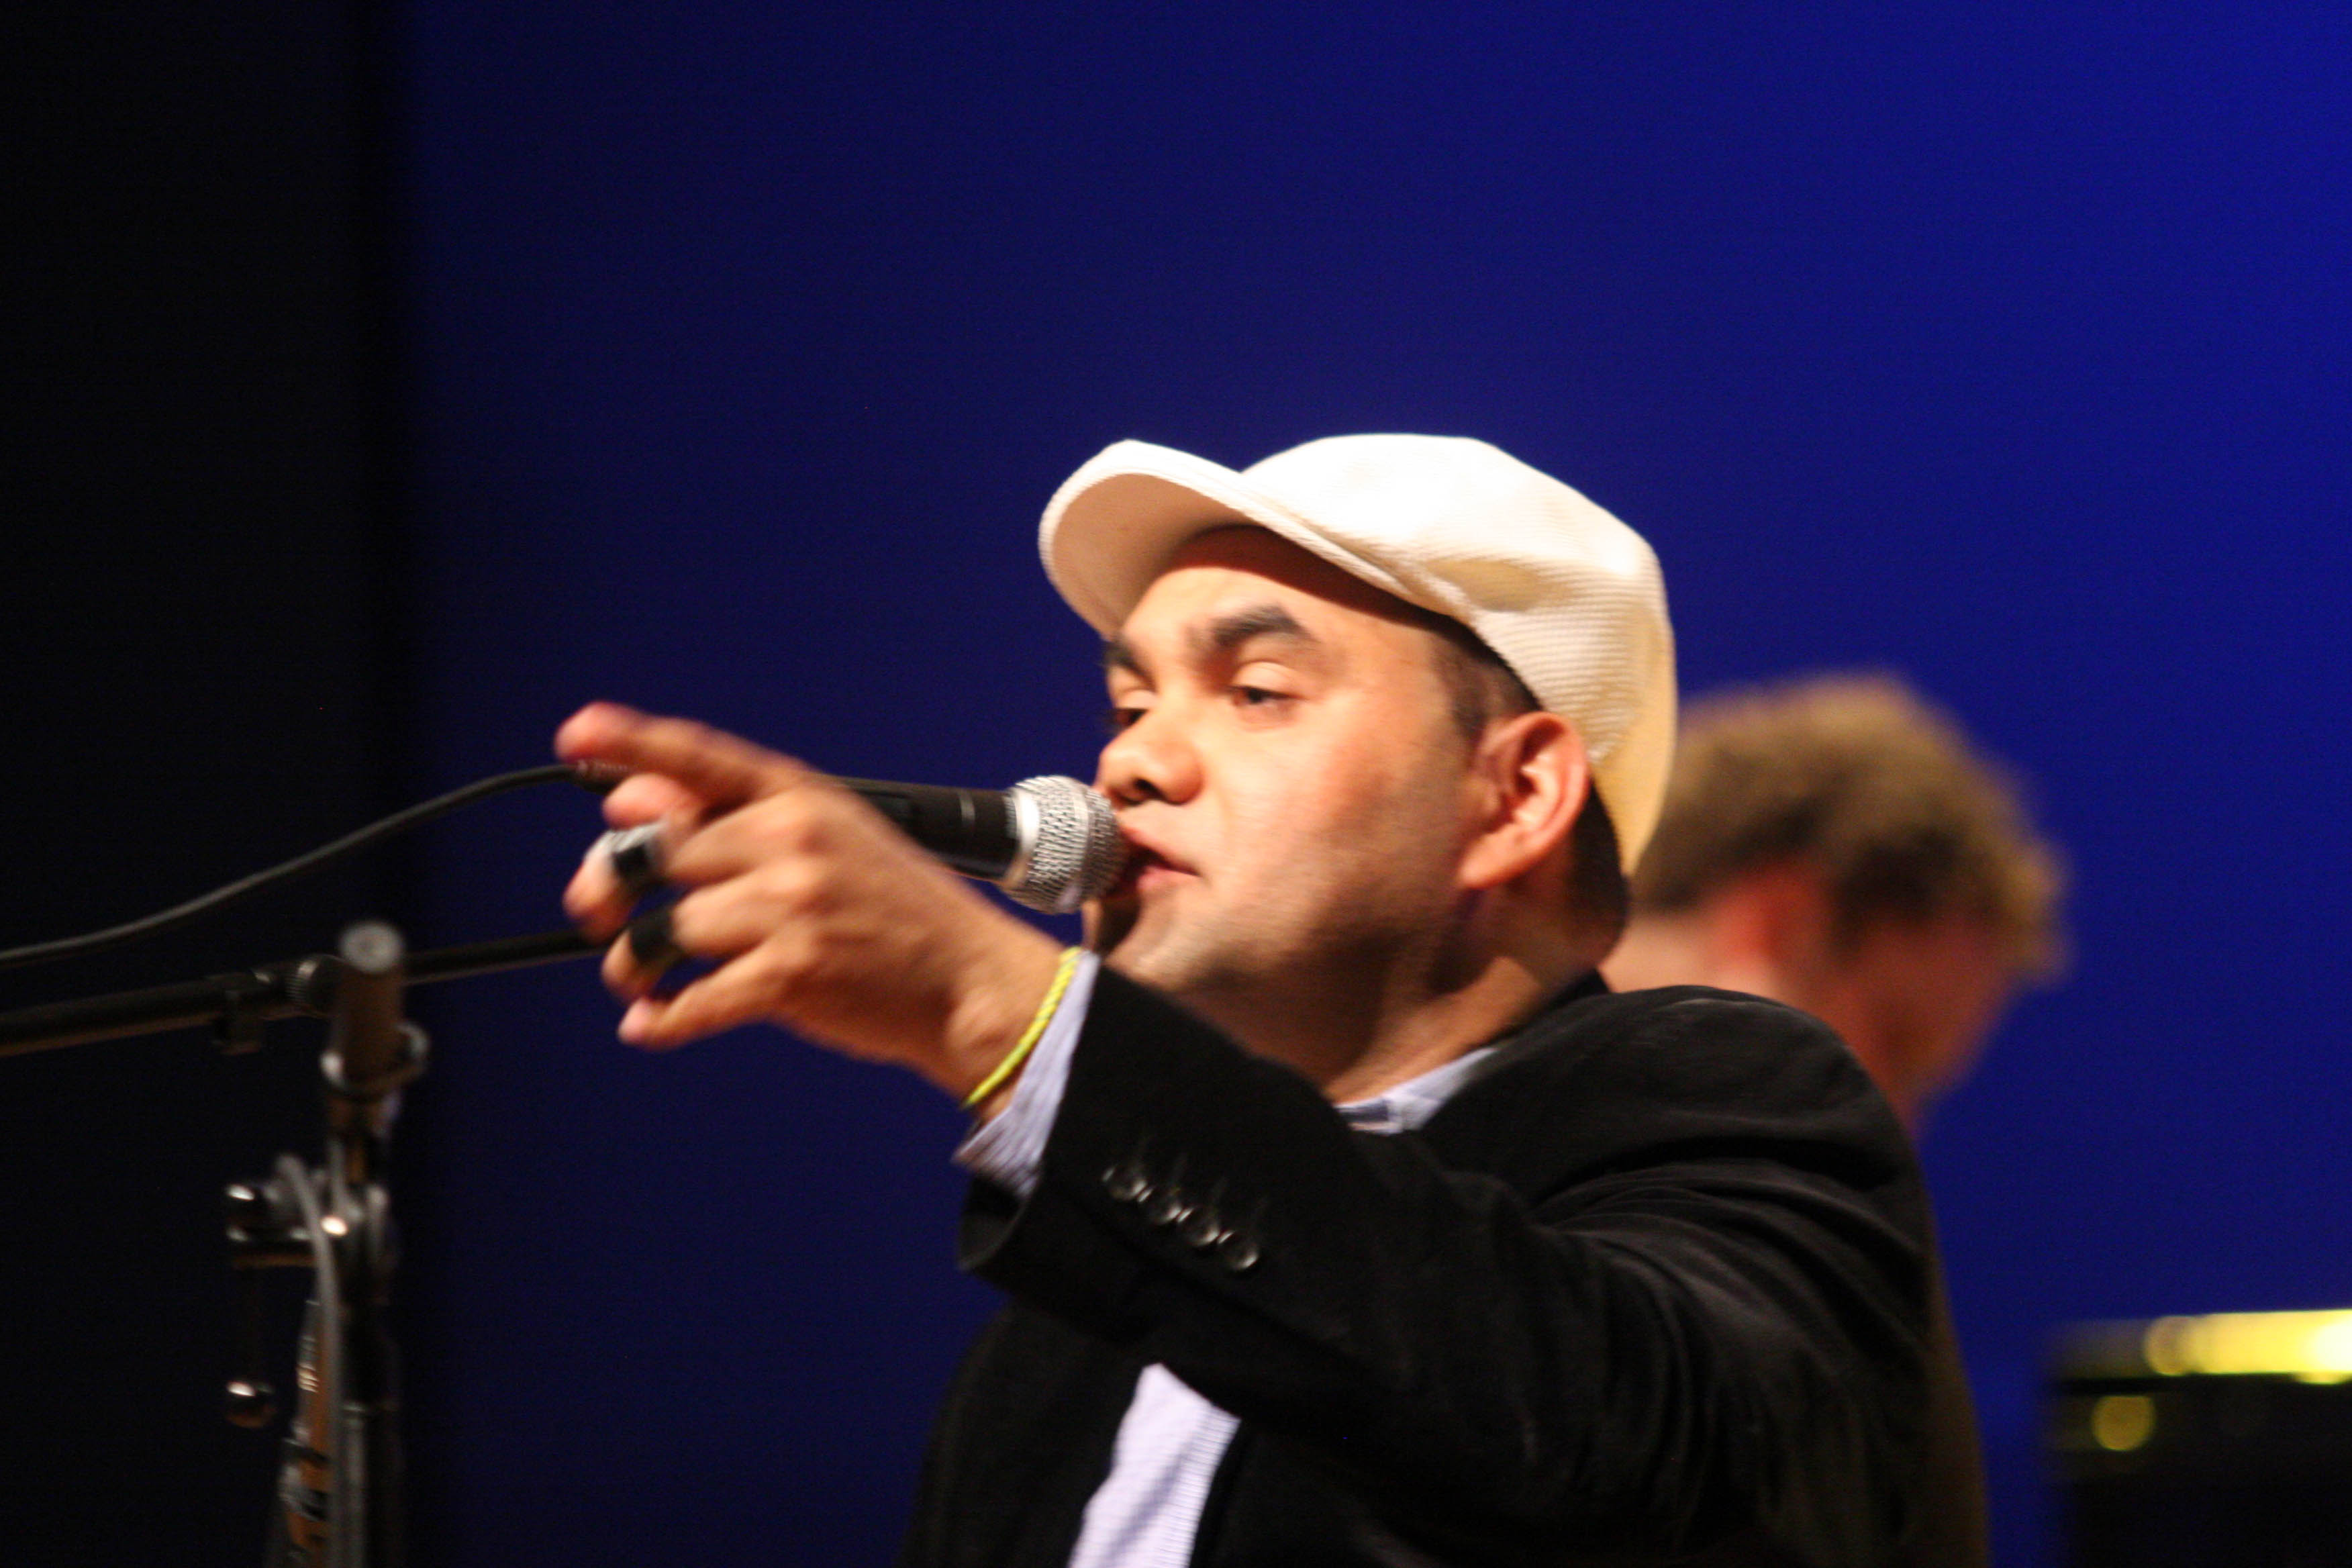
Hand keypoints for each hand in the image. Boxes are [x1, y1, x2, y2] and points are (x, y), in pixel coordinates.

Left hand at [557, 703, 1065, 1106]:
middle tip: (597, 912)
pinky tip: (651, 1024)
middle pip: (657, 852)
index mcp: (802, 799)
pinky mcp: (792, 976)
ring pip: (664, 930)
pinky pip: (692, 1000)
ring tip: (636, 978)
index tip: (577, 734)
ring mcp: (792, 908)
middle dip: (610, 887)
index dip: (634, 743)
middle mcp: (792, 842)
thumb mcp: (830, 838)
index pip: (702, 759)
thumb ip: (733, 821)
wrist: (970, 981)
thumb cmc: (894, 910)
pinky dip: (660, 1021)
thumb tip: (624, 807)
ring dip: (632, 963)